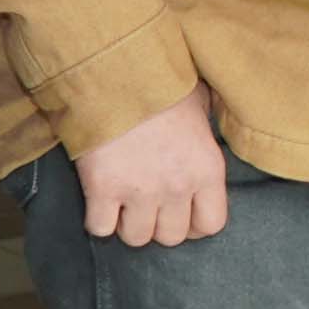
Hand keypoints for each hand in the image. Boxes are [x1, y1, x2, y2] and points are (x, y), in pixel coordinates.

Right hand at [74, 87, 230, 248]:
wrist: (116, 70)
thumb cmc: (160, 82)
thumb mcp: (200, 103)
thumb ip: (205, 131)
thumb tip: (208, 131)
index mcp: (208, 168)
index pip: (211, 224)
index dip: (194, 224)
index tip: (181, 212)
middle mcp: (178, 186)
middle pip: (172, 237)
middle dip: (159, 223)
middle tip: (147, 204)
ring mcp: (140, 190)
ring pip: (136, 238)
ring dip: (127, 223)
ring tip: (122, 201)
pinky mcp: (102, 188)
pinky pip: (100, 228)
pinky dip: (97, 219)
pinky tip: (99, 200)